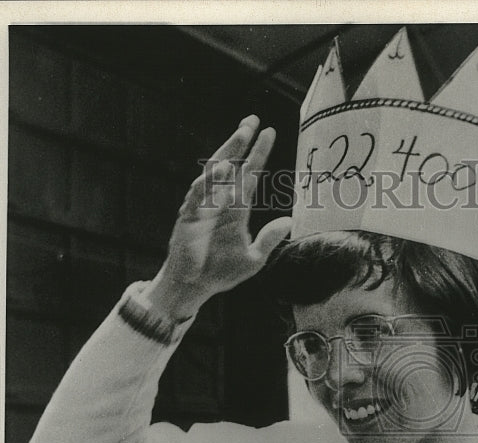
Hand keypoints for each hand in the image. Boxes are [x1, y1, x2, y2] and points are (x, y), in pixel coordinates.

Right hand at [148, 115, 291, 320]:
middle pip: (231, 164)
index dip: (259, 154)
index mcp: (237, 208)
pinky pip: (200, 192)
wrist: (194, 286)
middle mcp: (220, 201)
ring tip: (241, 137)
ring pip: (215, 172)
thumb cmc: (220, 272)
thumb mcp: (253, 260)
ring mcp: (203, 206)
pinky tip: (223, 168)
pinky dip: (211, 180)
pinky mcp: (189, 215)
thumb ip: (268, 240)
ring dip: (227, 153)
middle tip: (252, 121)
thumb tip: (289, 221)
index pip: (250, 175)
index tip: (269, 132)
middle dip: (241, 142)